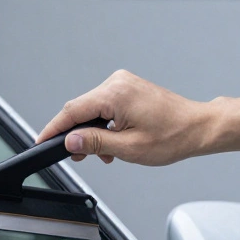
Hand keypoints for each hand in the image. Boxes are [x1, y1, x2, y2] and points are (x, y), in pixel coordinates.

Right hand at [37, 70, 216, 165]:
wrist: (198, 127)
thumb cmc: (173, 136)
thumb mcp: (129, 147)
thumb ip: (95, 143)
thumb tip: (70, 141)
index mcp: (115, 94)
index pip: (72, 111)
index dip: (54, 129)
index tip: (41, 142)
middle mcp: (117, 83)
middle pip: (81, 109)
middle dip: (77, 134)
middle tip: (80, 157)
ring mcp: (123, 83)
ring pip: (92, 109)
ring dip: (93, 132)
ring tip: (106, 153)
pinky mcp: (128, 88)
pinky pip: (105, 105)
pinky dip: (104, 124)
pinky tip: (113, 141)